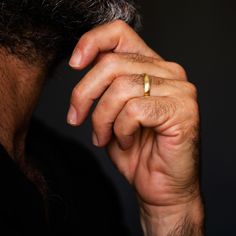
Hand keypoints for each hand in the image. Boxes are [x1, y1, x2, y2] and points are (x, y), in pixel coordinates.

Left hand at [67, 20, 202, 234]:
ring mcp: (179, 90)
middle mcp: (169, 73)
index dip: (92, 42)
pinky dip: (121, 130)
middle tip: (76, 118)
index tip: (75, 63)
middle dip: (84, 94)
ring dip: (102, 118)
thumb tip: (83, 64)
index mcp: (152, 68)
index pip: (121, 34)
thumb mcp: (112, 114)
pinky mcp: (182, 110)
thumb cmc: (137, 152)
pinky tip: (126, 142)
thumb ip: (105, 87)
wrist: (161, 187)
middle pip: (113, 64)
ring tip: (104, 136)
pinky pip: (134, 110)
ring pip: (120, 88)